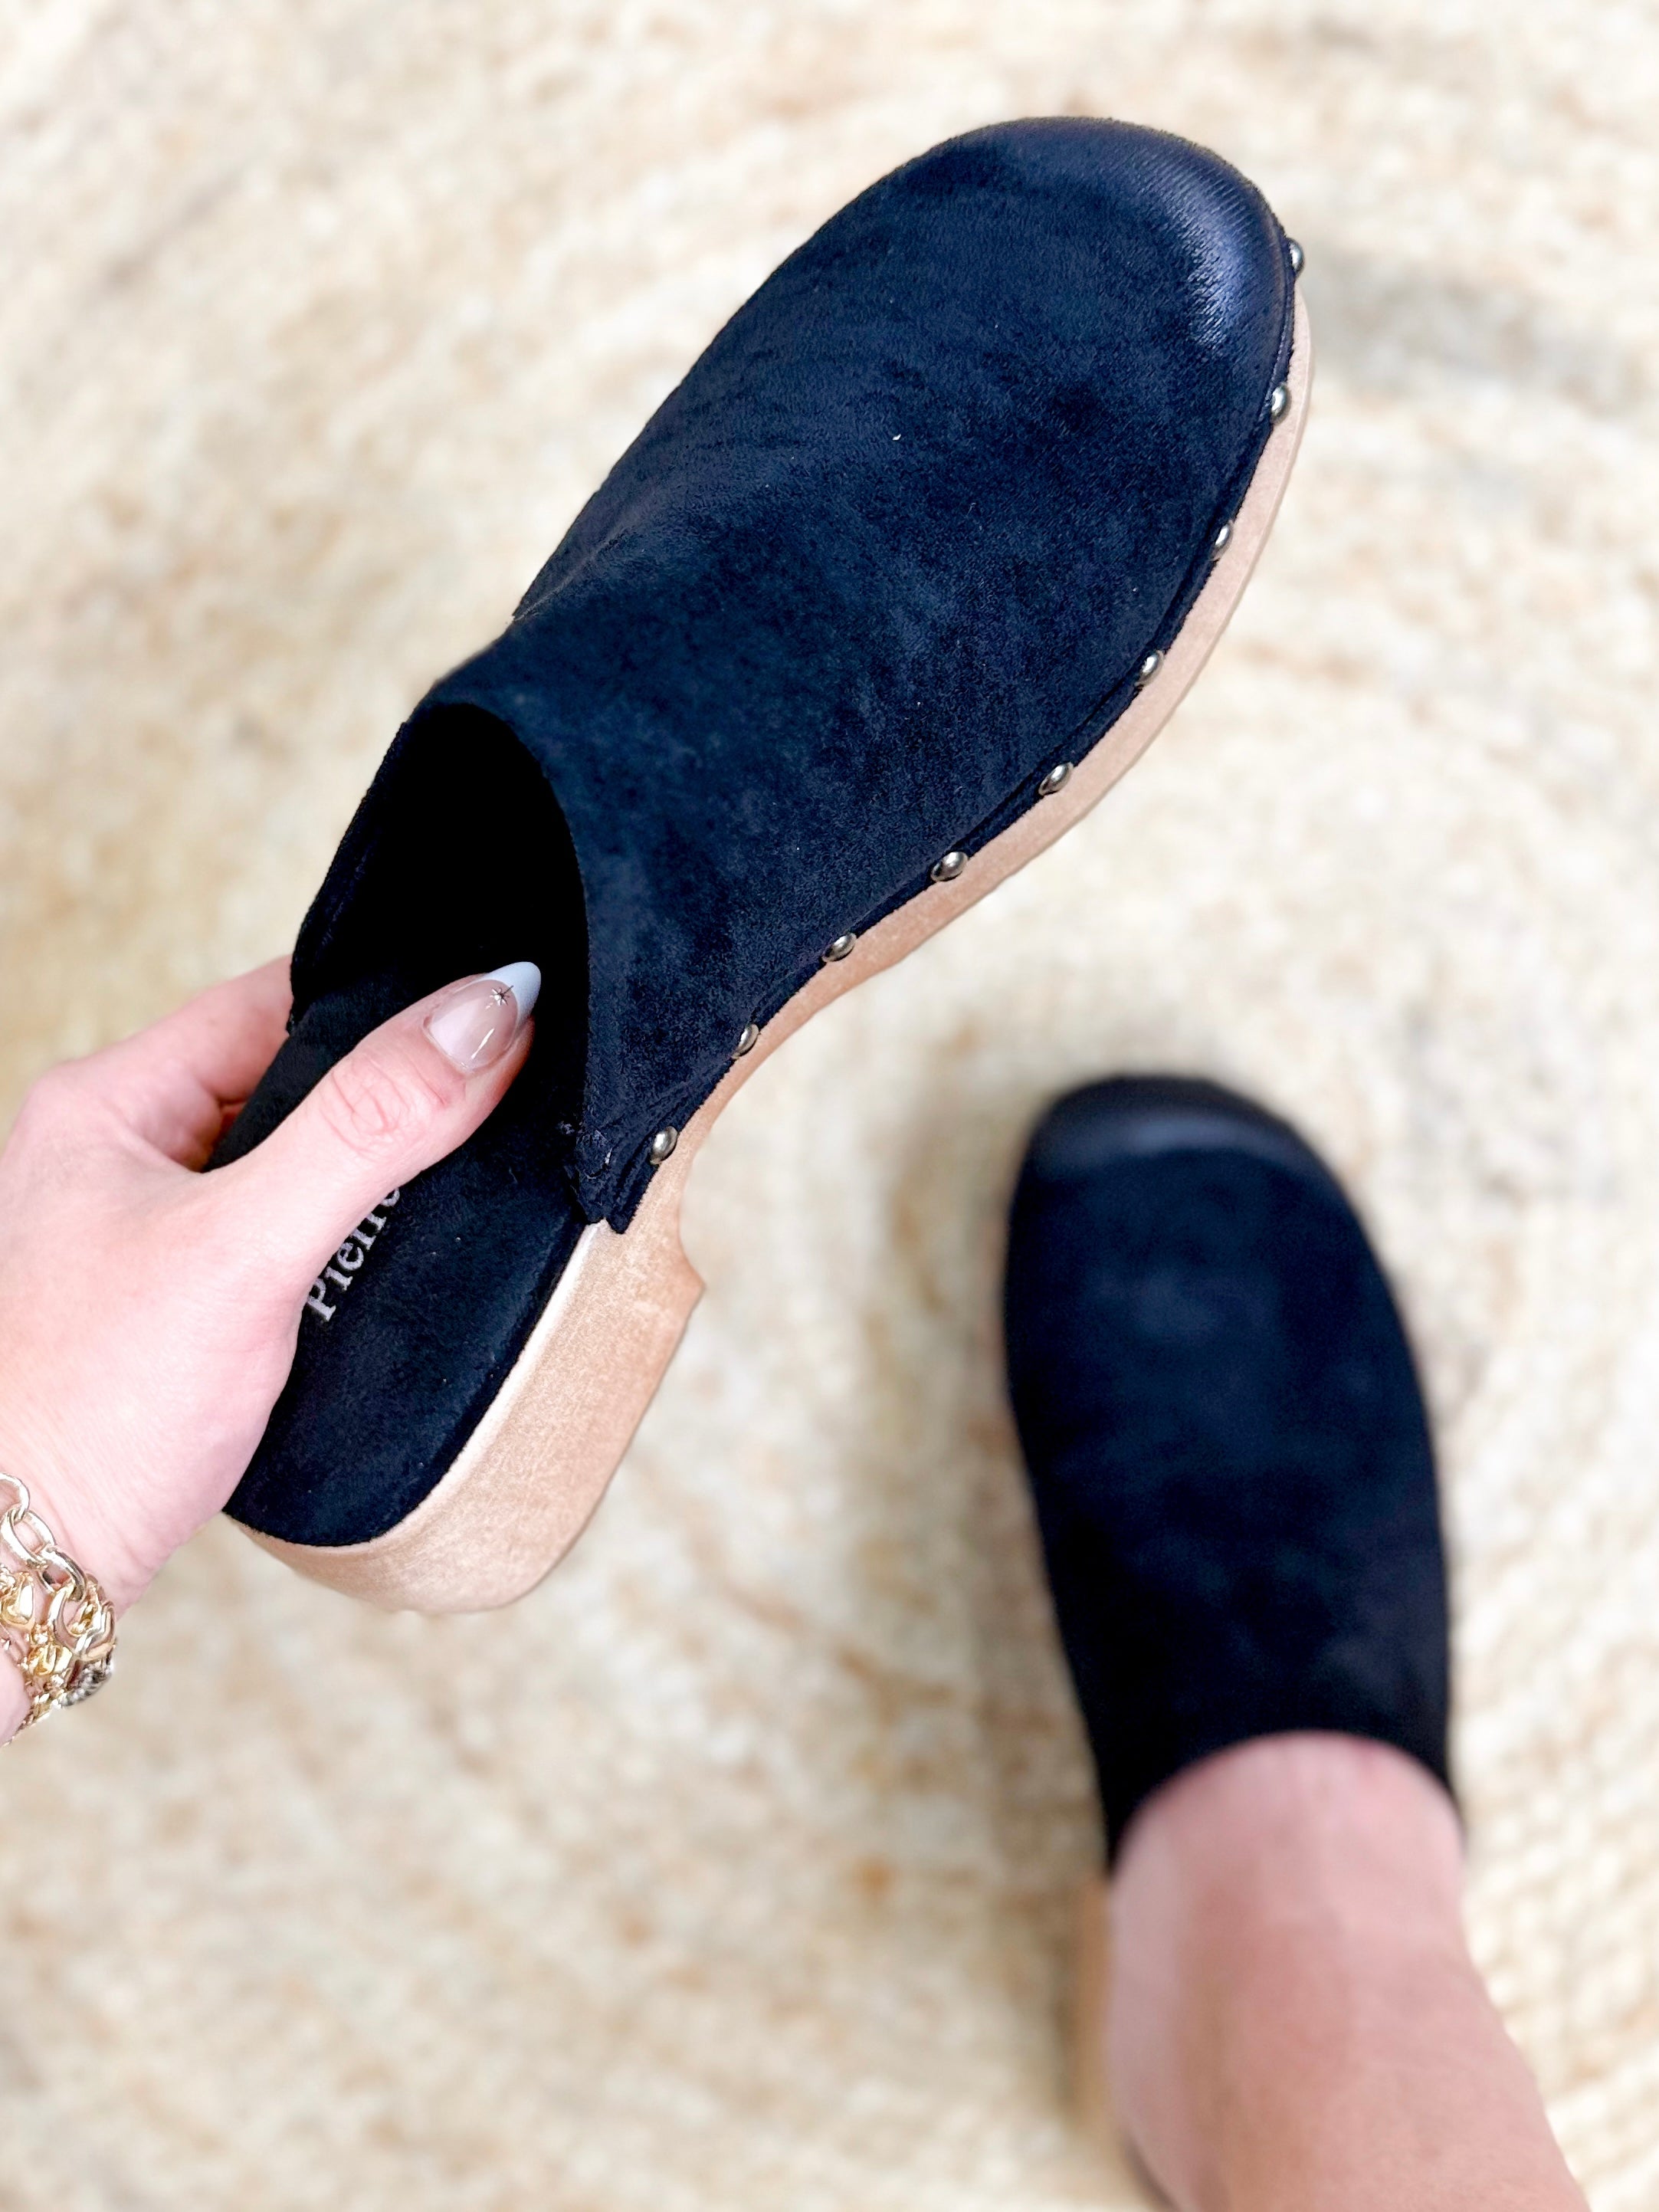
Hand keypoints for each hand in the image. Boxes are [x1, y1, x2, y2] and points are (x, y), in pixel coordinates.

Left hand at [0, 960, 537, 1738]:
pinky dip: (351, 1241)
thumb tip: (490, 1008)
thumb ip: (371, 1124)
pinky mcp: (183, 1300)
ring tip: (455, 1196)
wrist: (21, 1573)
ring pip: (302, 1160)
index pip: (280, 999)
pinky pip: (291, 1232)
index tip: (501, 1016)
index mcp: (110, 1100)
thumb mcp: (248, 1246)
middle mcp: (124, 1150)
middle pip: (299, 1079)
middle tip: (498, 1114)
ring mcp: (151, 1227)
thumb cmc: (94, 1408)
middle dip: (395, 1099)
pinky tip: (395, 1267)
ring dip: (377, 1178)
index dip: (392, 1004)